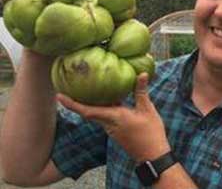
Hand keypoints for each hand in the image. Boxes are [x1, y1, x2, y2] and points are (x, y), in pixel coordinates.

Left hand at [56, 73, 170, 161]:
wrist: (152, 156)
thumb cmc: (151, 133)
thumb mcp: (147, 110)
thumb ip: (141, 92)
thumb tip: (142, 74)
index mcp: (114, 117)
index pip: (87, 111)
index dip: (72, 103)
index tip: (59, 96)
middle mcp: (108, 123)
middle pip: (88, 111)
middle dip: (76, 101)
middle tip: (67, 88)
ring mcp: (111, 128)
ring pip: (96, 113)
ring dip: (89, 103)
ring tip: (85, 89)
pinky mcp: (116, 130)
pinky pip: (104, 116)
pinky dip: (102, 106)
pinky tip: (107, 97)